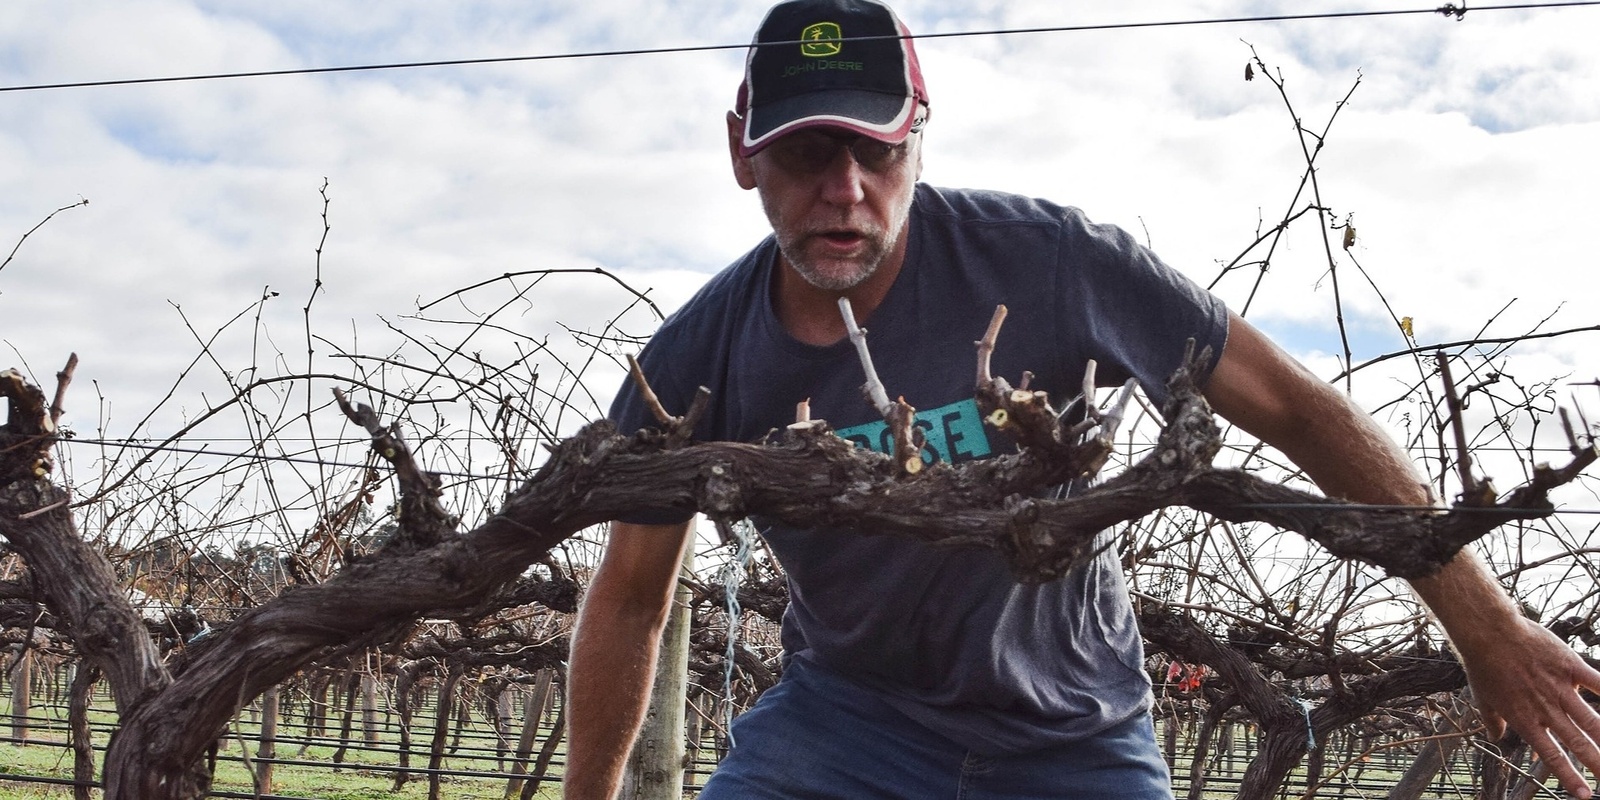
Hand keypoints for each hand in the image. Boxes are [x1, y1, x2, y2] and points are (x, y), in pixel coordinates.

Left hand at [1459, 616, 1599, 797]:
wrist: (1488, 632)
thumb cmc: (1482, 664)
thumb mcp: (1481, 698)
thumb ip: (1492, 720)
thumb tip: (1495, 736)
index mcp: (1525, 719)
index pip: (1551, 754)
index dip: (1569, 776)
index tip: (1585, 795)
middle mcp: (1545, 708)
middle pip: (1577, 741)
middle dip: (1597, 763)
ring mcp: (1559, 687)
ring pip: (1591, 719)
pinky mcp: (1569, 666)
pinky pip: (1598, 683)